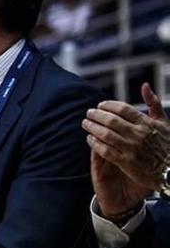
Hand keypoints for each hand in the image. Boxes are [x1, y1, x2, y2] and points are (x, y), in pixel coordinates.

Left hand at [84, 83, 169, 215]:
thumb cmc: (167, 144)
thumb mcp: (163, 122)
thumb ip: (153, 103)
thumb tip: (145, 86)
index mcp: (147, 123)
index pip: (123, 109)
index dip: (109, 105)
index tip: (100, 105)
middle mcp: (139, 135)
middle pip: (111, 121)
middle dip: (97, 115)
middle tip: (88, 113)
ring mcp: (132, 149)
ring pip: (106, 135)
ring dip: (92, 128)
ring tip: (85, 123)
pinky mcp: (126, 162)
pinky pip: (105, 151)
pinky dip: (95, 144)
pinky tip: (89, 139)